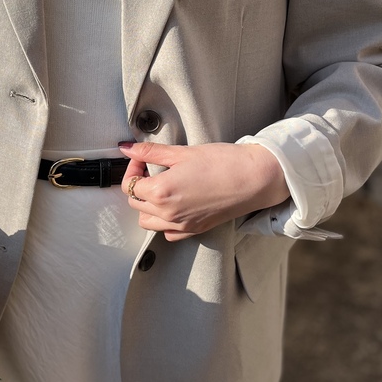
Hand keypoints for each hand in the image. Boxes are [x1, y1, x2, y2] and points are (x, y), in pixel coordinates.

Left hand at [119, 141, 289, 241]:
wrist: (254, 179)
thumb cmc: (223, 163)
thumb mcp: (182, 153)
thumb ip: (151, 152)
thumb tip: (127, 148)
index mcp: (162, 192)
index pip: (130, 186)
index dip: (132, 169)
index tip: (142, 159)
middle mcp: (168, 213)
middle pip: (135, 204)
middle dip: (138, 185)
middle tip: (152, 168)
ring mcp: (181, 225)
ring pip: (147, 222)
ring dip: (147, 206)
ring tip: (161, 188)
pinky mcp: (194, 230)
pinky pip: (168, 233)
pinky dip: (163, 222)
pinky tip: (173, 205)